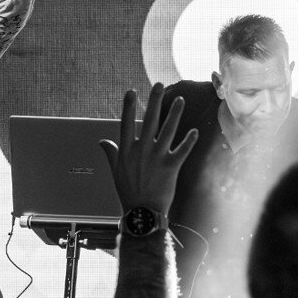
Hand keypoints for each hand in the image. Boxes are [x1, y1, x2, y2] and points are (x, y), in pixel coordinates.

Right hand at [98, 83, 197, 215]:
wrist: (143, 213)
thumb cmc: (128, 193)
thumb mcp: (116, 172)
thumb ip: (111, 153)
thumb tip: (102, 141)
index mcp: (127, 151)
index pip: (127, 123)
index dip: (129, 107)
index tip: (131, 91)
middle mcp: (142, 151)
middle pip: (150, 120)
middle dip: (155, 101)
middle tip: (159, 85)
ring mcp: (157, 158)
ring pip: (168, 130)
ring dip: (175, 114)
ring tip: (180, 100)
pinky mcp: (171, 167)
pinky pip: (182, 150)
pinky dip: (189, 141)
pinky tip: (195, 131)